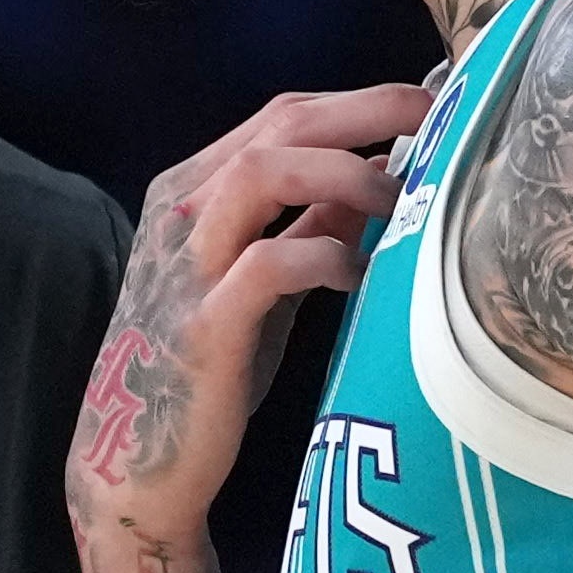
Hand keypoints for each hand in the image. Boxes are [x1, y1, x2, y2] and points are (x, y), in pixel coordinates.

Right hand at [65, 82, 432, 549]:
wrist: (135, 470)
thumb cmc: (203, 374)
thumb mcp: (260, 286)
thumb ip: (307, 225)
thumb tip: (379, 174)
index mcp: (192, 193)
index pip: (283, 116)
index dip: (360, 103)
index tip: (428, 108)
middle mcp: (181, 216)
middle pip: (280, 126)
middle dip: (367, 112)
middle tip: (437, 120)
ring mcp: (186, 268)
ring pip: (263, 174)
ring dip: (345, 173)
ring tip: (400, 200)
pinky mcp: (201, 327)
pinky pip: (269, 264)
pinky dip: (325, 256)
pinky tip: (361, 274)